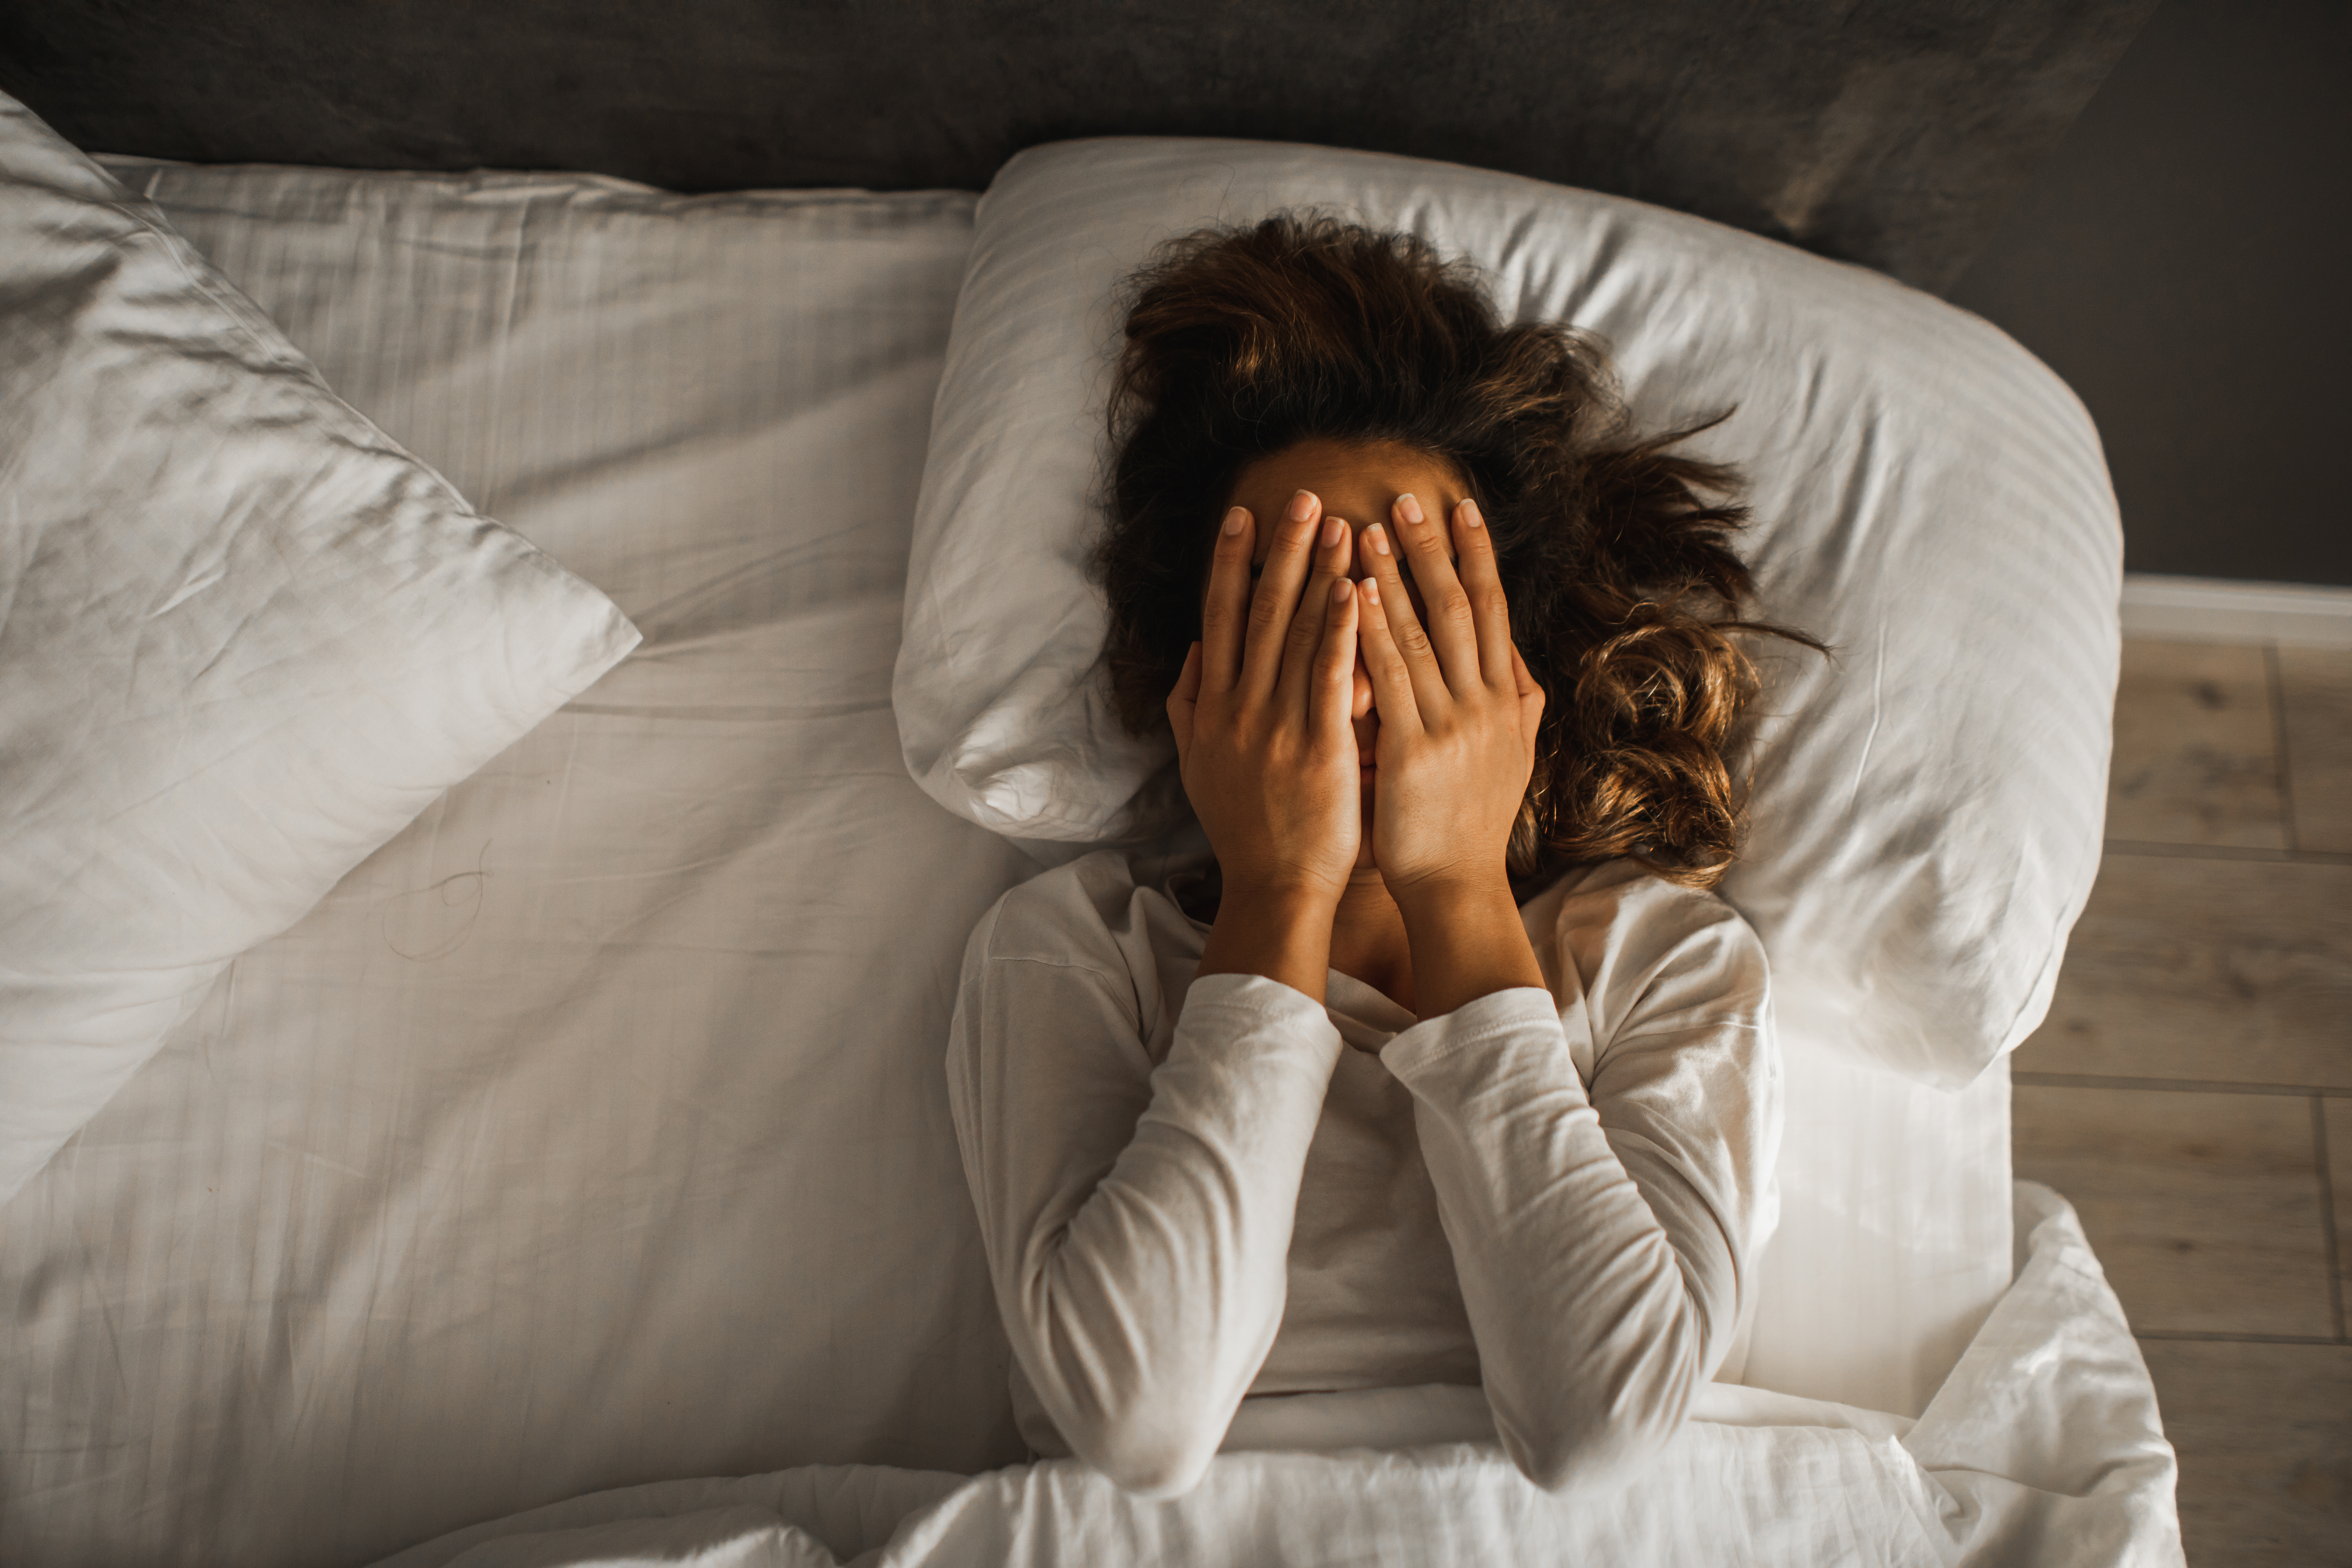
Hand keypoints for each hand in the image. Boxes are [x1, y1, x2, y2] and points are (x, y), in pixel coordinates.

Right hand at [1167, 489, 1363, 906]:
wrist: (1273, 887)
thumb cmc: (1244, 829)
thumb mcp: (1199, 766)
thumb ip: (1190, 708)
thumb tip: (1194, 654)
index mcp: (1214, 708)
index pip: (1220, 618)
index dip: (1229, 563)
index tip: (1243, 515)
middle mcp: (1240, 708)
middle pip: (1258, 612)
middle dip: (1281, 550)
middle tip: (1302, 496)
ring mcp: (1278, 726)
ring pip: (1296, 635)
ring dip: (1319, 573)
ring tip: (1340, 523)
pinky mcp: (1320, 748)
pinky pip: (1330, 677)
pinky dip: (1340, 631)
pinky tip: (1355, 590)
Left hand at [1354, 493, 1545, 902]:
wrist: (1457, 886)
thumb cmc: (1472, 824)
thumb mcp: (1512, 758)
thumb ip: (1517, 706)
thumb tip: (1520, 664)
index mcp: (1505, 700)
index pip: (1494, 610)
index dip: (1479, 557)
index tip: (1463, 508)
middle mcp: (1486, 703)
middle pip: (1462, 607)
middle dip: (1434, 549)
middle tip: (1408, 497)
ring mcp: (1453, 725)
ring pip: (1424, 633)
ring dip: (1395, 576)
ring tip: (1367, 528)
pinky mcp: (1415, 751)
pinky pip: (1392, 679)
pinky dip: (1374, 632)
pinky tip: (1355, 594)